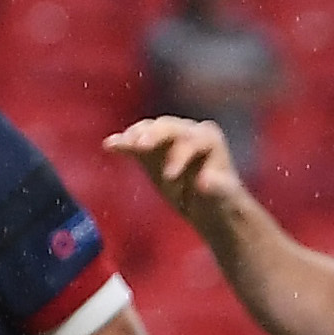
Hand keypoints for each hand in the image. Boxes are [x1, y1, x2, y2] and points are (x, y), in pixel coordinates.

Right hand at [105, 117, 248, 230]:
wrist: (208, 207)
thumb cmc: (222, 202)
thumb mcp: (224, 199)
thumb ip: (216, 189)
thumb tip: (204, 181)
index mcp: (209, 139)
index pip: (193, 140)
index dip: (180, 155)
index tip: (169, 176)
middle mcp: (189, 131)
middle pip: (168, 127)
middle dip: (154, 135)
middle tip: (141, 146)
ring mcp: (168, 137)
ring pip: (150, 129)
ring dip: (135, 136)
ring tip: (123, 144)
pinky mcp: (151, 148)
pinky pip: (135, 141)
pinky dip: (123, 142)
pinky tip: (109, 145)